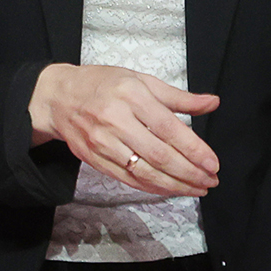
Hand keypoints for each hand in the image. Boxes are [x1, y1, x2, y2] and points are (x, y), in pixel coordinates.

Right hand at [28, 63, 218, 196]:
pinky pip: (128, 179)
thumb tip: (212, 103)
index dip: (194, 150)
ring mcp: (103, 143)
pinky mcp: (94, 159)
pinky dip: (152, 187)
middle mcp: (117, 120)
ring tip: (196, 189)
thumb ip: (179, 97)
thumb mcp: (142, 80)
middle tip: (210, 181)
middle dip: (189, 173)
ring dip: (174, 185)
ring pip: (144, 171)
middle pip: (159, 155)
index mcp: (132, 96)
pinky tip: (169, 190)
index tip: (213, 163)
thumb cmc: (104, 85)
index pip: (170, 129)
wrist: (58, 97)